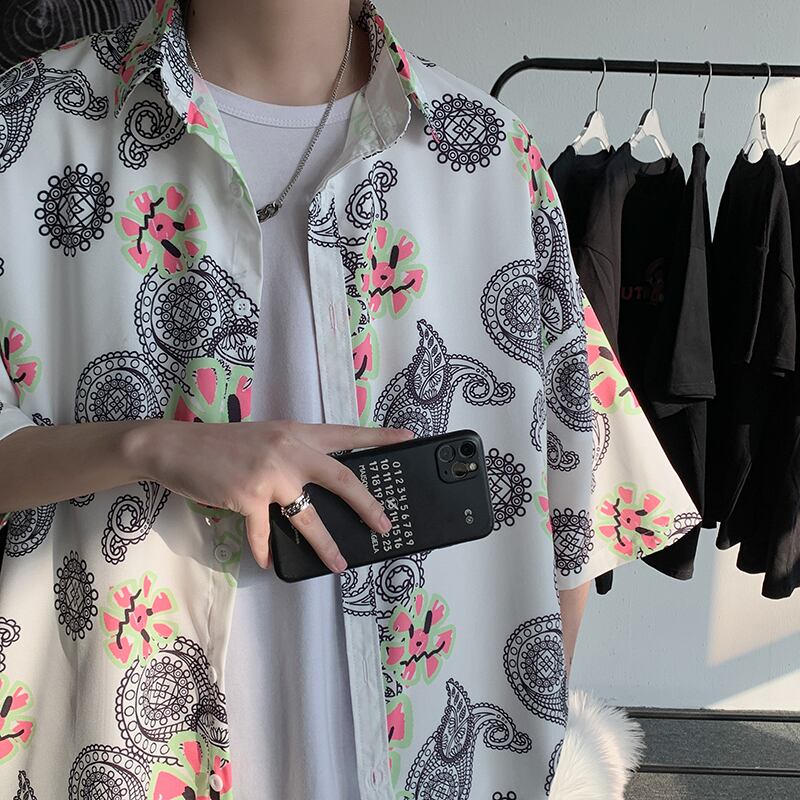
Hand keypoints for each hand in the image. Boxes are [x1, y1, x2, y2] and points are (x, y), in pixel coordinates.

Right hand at [130, 419, 414, 571]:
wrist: (176, 446)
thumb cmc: (221, 444)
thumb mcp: (264, 439)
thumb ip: (291, 454)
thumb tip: (313, 486)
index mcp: (296, 432)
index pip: (346, 434)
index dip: (378, 436)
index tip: (407, 437)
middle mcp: (289, 449)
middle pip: (341, 478)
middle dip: (367, 505)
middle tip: (385, 524)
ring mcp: (270, 474)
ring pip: (309, 516)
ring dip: (325, 545)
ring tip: (339, 564)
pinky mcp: (248, 497)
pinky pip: (265, 533)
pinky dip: (266, 550)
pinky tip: (268, 562)